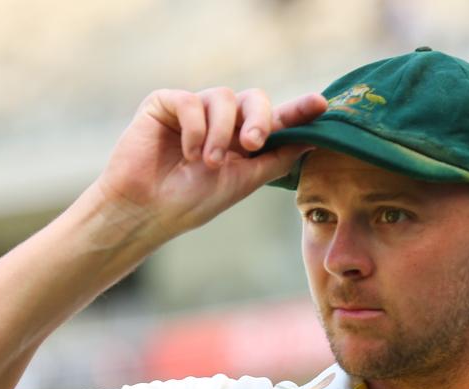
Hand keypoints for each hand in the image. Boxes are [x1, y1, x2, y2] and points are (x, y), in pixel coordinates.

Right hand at [92, 87, 327, 240]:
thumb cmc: (192, 201)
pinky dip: (193, 129)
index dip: (298, 111)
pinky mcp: (165, 103)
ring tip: (207, 163)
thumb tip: (312, 141)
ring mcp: (193, 109)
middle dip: (258, 119)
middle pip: (254, 99)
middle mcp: (220, 121)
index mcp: (241, 140)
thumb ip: (276, 159)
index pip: (275, 120)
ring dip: (219, 133)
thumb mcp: (243, 181)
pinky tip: (186, 153)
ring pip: (223, 97)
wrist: (147, 211)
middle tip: (253, 143)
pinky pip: (190, 101)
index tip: (321, 105)